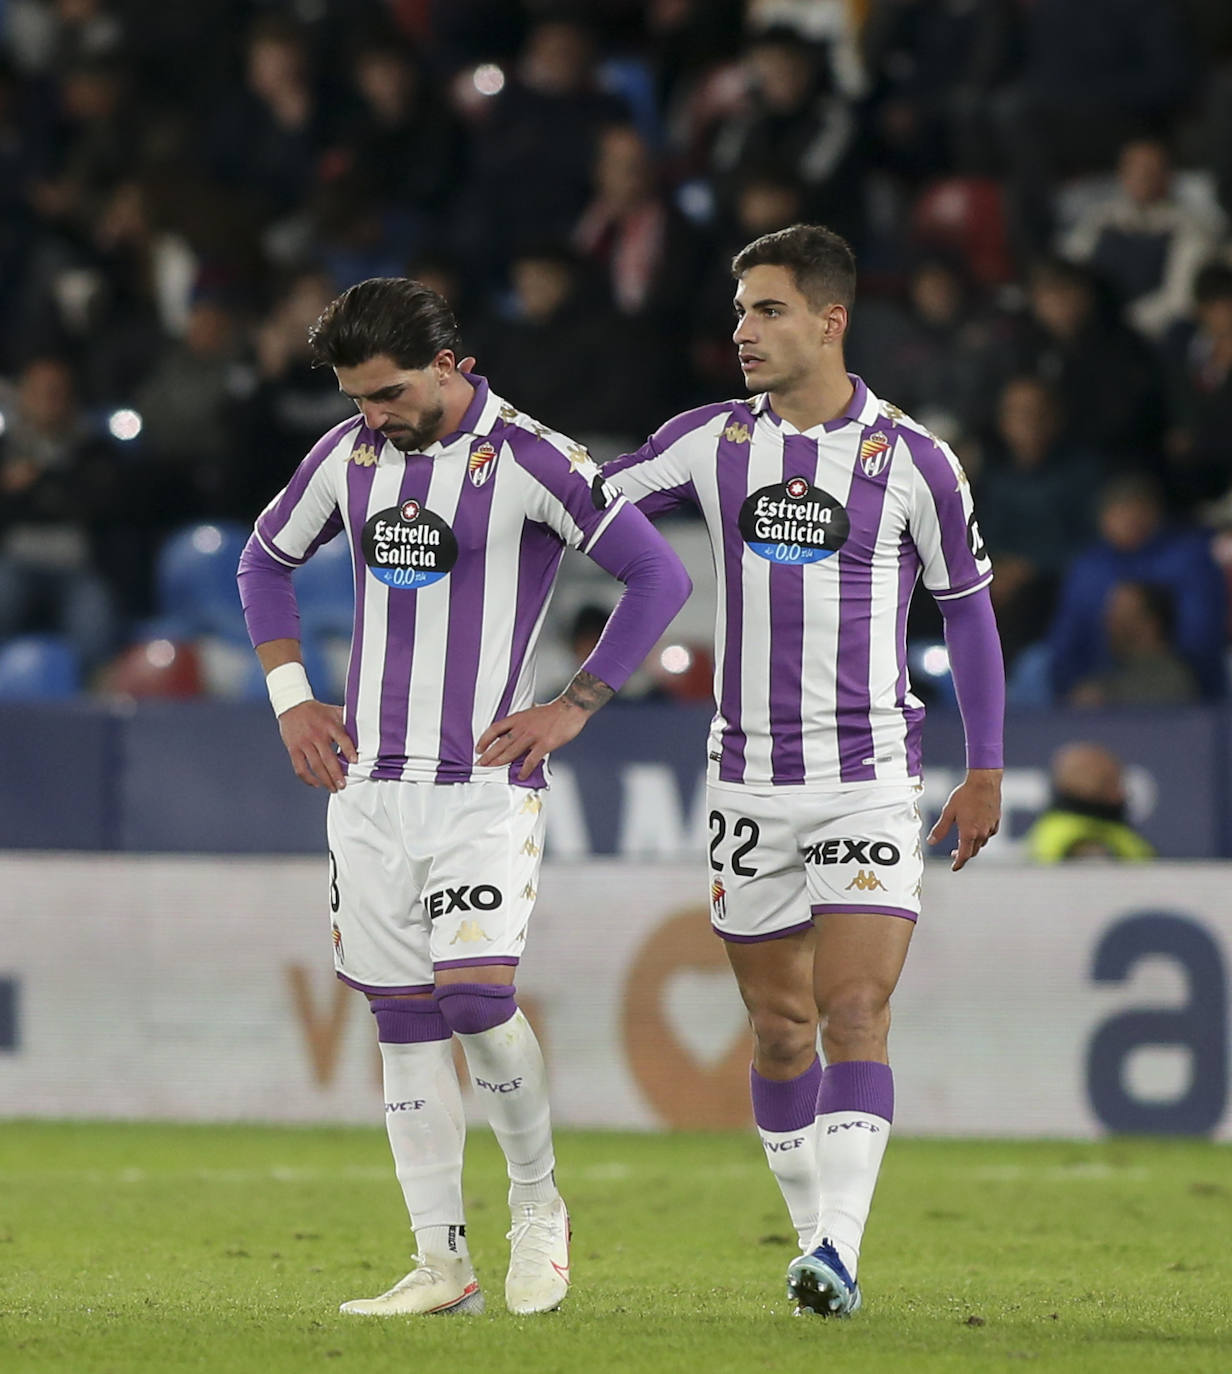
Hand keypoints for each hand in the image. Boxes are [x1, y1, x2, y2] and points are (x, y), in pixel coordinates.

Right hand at [278, 700, 357, 791]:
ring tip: (333, 788)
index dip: (349, 751)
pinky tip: (316, 784)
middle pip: (328, 758)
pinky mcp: (293, 749)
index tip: (355, 762)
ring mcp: (304, 743)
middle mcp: (317, 735)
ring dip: (325, 780)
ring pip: (315, 766)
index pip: (342, 739)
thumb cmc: (316, 710)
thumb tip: (366, 725)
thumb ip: (348, 719)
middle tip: (343, 785)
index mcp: (329, 726)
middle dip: (336, 774)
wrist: (292, 705)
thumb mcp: (334, 711)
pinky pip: (300, 768)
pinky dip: (307, 778)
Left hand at [475, 697, 590, 780]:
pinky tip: (520, 775)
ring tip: (492, 769)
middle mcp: (523, 727)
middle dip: (488, 755)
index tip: (479, 748)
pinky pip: (531, 760)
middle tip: (480, 764)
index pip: (495, 729)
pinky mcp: (544, 744)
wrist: (570, 709)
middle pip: (500, 743)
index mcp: (519, 718)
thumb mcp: (531, 713)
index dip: (485, 739)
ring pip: (511, 752)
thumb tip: (515, 735)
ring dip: (499, 762)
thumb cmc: (553, 712)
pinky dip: (524, 769)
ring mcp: (533, 736)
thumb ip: (522, 724)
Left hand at [928, 768, 1001, 871]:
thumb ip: (940, 829)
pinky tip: (976, 829)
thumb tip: (931, 842)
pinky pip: (988, 834)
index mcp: (969, 832)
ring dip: (972, 845)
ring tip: (963, 840)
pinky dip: (981, 836)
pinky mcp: (996, 821)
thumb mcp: (948, 812)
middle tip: (953, 853)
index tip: (954, 867)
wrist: (985, 783)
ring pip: (981, 843)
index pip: (964, 855)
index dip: (958, 863)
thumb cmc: (965, 795)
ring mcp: (990, 828)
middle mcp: (982, 833)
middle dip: (963, 855)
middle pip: (973, 851)